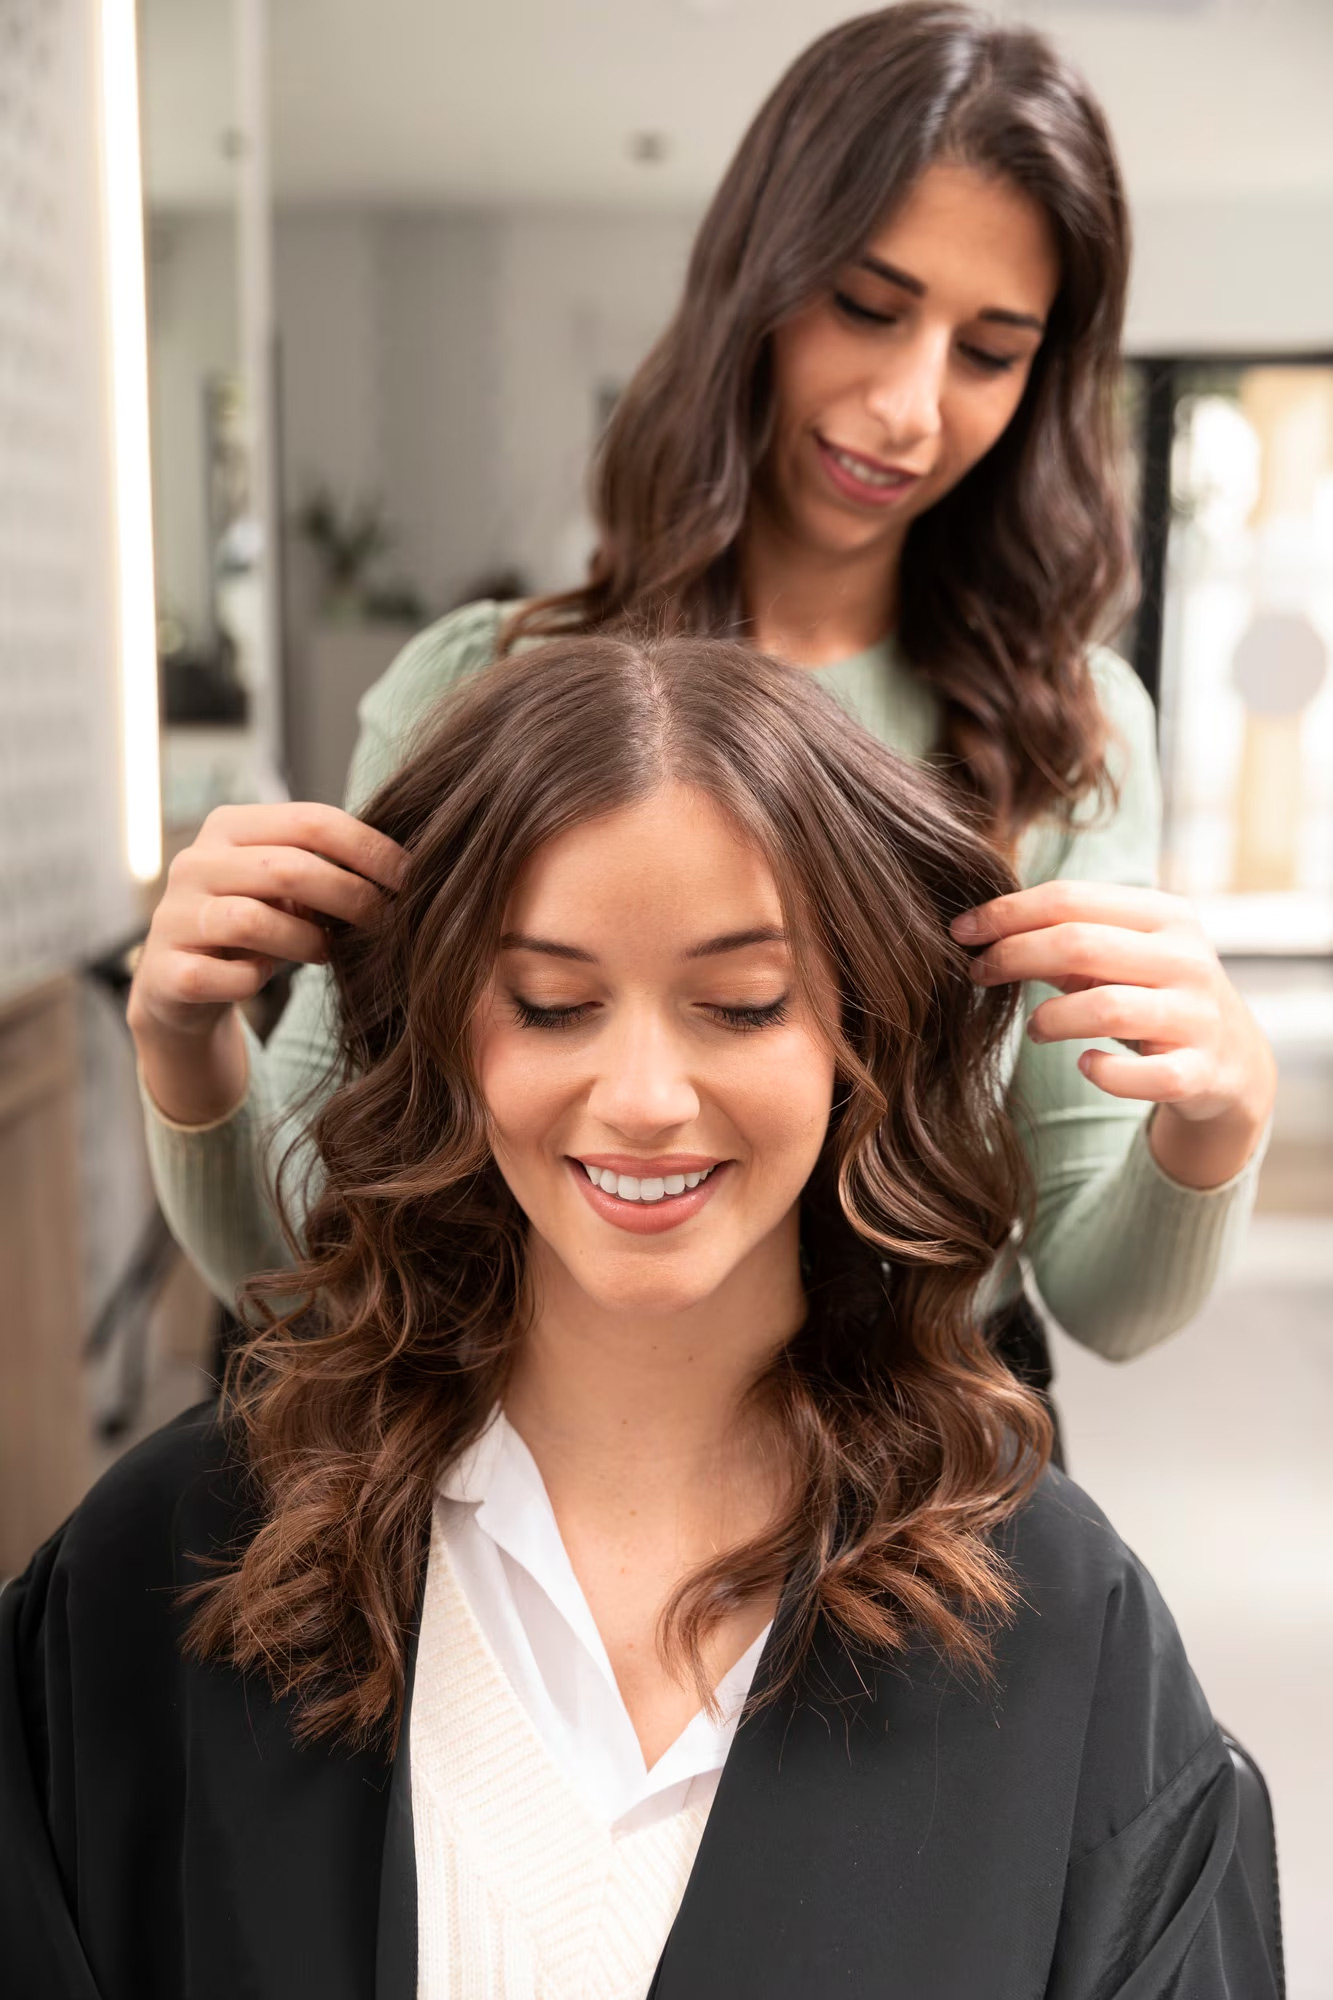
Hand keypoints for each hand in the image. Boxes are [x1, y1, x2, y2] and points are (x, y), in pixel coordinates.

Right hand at [128, 803, 404, 1124]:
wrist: (184, 987)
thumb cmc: (257, 925)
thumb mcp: (290, 887)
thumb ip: (329, 866)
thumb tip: (407, 870)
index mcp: (229, 827)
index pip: (312, 821)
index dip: (369, 849)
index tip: (411, 878)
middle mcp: (194, 863)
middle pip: (288, 867)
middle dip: (350, 896)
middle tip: (385, 922)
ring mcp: (174, 916)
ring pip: (254, 920)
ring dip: (307, 941)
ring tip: (326, 952)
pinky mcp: (166, 972)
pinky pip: (227, 976)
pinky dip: (256, 981)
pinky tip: (263, 978)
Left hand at [951, 882, 1276, 1189]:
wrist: (1232, 1059)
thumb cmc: (1152, 994)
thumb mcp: (1119, 954)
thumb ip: (1061, 937)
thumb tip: (977, 929)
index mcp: (1164, 915)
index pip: (1071, 898)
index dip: (1007, 913)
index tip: (961, 931)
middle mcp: (1186, 959)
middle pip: (1080, 944)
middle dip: (1015, 956)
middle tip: (978, 974)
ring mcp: (1198, 1016)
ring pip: (1107, 1009)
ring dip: (1052, 1018)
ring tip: (1034, 1028)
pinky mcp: (1201, 1072)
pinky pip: (1145, 1078)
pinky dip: (1104, 1073)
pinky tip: (1085, 1065)